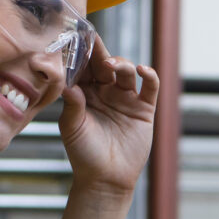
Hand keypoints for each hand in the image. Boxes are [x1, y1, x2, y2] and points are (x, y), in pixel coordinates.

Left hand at [57, 36, 157, 195]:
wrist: (105, 180)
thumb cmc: (84, 154)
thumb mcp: (72, 128)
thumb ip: (72, 105)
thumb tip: (68, 85)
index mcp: (85, 93)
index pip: (84, 67)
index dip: (81, 54)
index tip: (76, 39)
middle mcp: (105, 92)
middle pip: (105, 64)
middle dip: (101, 52)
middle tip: (95, 42)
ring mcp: (125, 98)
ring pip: (126, 71)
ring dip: (121, 63)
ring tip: (113, 66)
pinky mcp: (143, 109)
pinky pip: (150, 87)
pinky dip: (149, 76)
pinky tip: (143, 70)